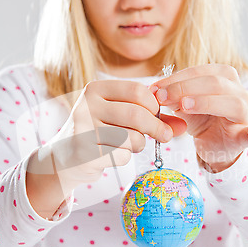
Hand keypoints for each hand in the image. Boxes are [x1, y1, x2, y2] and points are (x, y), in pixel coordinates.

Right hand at [29, 79, 186, 191]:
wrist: (64, 157)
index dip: (155, 105)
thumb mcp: (120, 117)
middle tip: (165, 136)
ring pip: (131, 137)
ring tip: (130, 144)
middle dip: (156, 127)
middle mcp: (87, 104)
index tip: (159, 116)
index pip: (138, 91)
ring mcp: (83, 128)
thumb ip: (151, 117)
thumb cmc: (99, 132)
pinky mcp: (83, 152)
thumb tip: (183, 126)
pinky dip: (124, 158)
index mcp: (96, 89)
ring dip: (138, 145)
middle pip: (136, 114)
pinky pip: (120, 156)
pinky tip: (113, 155)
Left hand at [148, 64, 247, 172]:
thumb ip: (171, 97)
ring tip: (184, 106)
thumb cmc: (201, 119)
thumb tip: (153, 91)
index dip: (176, 78)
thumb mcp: (183, 106)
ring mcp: (244, 113)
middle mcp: (237, 91)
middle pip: (214, 83)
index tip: (154, 88)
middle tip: (162, 97)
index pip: (200, 72)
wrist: (215, 144)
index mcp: (223, 78)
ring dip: (206, 102)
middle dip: (184, 88)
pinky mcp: (246, 135)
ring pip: (232, 103)